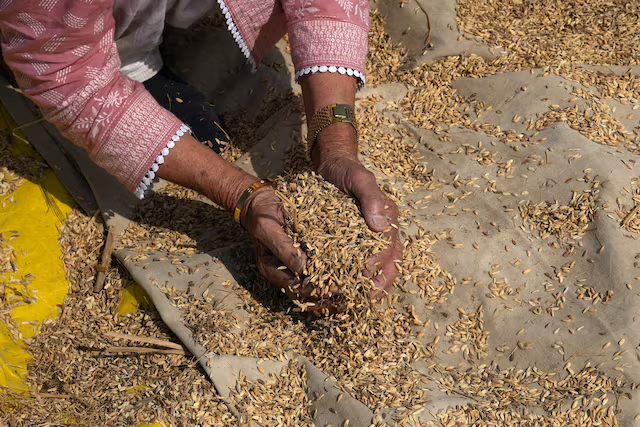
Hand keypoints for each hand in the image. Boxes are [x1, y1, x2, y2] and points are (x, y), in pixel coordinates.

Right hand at [240, 186, 333, 313]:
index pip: (292, 287)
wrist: (260, 201)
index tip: (334, 288)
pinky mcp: (303, 255)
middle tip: (344, 292)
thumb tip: (302, 268)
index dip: (313, 290)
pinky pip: (316, 270)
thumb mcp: (268, 227)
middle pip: (303, 293)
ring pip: (310, 286)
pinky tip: (345, 278)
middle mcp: (281, 271)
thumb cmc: (262, 213)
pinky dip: (329, 277)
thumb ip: (282, 247)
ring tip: (347, 294)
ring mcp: (292, 265)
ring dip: (328, 291)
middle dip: (324, 295)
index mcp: (270, 268)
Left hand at [312, 125, 402, 299]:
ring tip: (349, 307)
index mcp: (389, 222)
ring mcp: (367, 241)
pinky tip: (338, 295)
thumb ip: (370, 197)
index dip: (378, 270)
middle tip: (359, 305)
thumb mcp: (359, 178)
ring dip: (364, 291)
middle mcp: (383, 235)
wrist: (330, 165)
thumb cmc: (346, 170)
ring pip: (374, 273)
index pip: (389, 253)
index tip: (364, 283)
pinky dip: (350, 282)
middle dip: (374, 288)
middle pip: (385, 269)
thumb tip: (380, 226)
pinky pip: (354, 267)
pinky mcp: (349, 244)